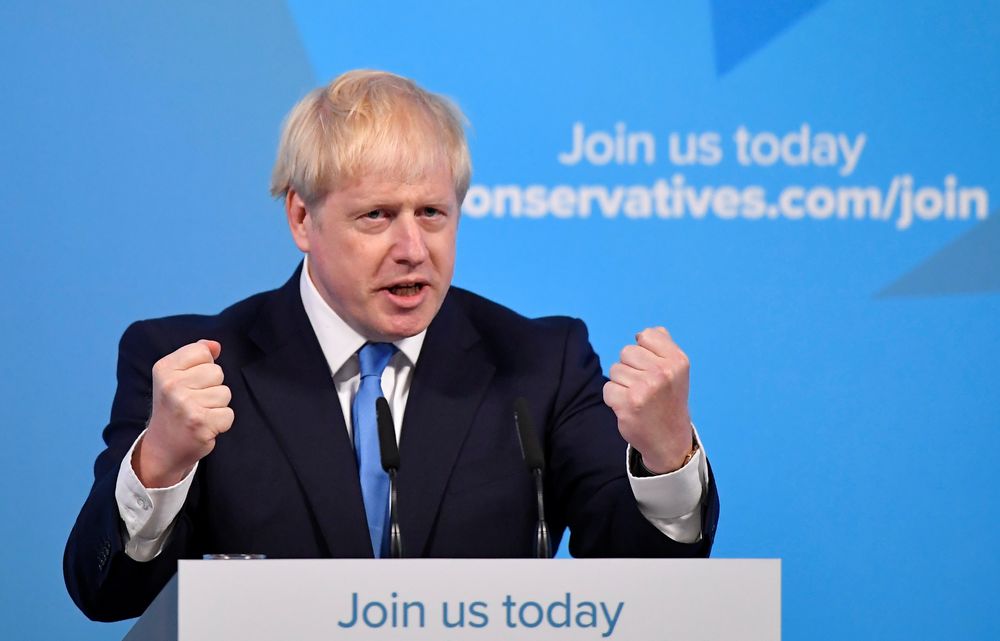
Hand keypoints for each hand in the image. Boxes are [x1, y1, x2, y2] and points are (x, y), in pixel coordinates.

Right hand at [133, 339, 233, 487]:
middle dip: (212, 387)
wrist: (162, 448)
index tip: (190, 383)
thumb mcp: (176, 377)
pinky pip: (228, 414)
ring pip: (225, 393)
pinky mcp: (199, 423)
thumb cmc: (174, 408)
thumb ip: (195, 356)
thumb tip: (215, 345)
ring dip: (217, 406)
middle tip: (195, 402)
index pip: (203, 352)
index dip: (203, 367)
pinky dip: (221, 423)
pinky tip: (205, 427)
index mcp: (164, 369)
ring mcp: (185, 405)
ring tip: (199, 414)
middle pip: (217, 372)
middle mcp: (171, 385)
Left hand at [603, 327, 692, 473]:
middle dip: (631, 368)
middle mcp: (663, 373)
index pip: (646, 335)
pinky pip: (608, 388)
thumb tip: (641, 334)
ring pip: (615, 370)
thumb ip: (663, 345)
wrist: (669, 440)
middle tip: (646, 387)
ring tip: (638, 397)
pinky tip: (629, 407)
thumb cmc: (669, 400)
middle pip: (627, 352)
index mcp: (677, 361)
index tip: (653, 368)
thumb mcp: (676, 370)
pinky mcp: (627, 404)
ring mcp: (645, 388)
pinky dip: (614, 398)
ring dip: (622, 383)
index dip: (644, 351)